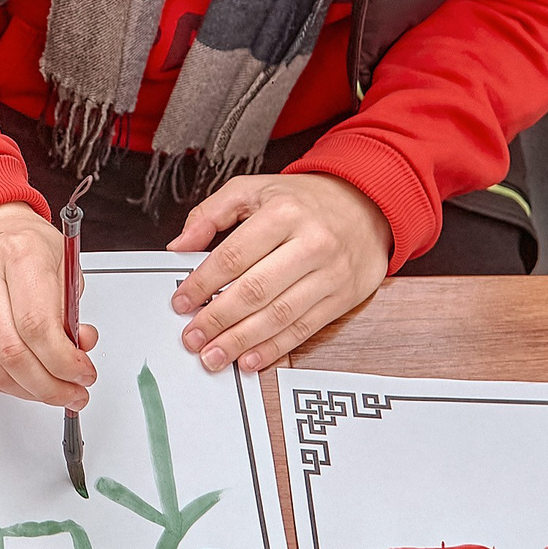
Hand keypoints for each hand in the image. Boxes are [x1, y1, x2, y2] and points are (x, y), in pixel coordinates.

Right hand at [0, 202, 97, 407]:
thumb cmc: (24, 242)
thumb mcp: (62, 263)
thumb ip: (71, 310)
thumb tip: (79, 349)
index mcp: (17, 254)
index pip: (37, 325)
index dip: (64, 361)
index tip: (83, 373)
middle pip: (13, 353)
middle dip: (50, 385)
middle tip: (74, 391)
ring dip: (31, 391)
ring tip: (56, 392)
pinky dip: (11, 384)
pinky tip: (31, 383)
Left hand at [167, 173, 390, 371]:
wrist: (367, 204)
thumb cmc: (306, 200)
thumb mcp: (255, 189)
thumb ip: (212, 213)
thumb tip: (179, 245)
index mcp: (284, 212)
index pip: (234, 255)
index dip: (202, 283)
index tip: (181, 302)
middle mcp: (312, 242)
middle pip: (256, 290)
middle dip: (218, 319)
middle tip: (192, 338)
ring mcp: (331, 273)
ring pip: (279, 315)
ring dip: (242, 341)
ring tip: (214, 355)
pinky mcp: (344, 297)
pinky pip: (305, 328)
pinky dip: (275, 348)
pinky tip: (251, 358)